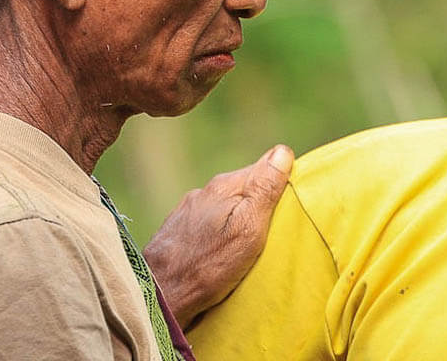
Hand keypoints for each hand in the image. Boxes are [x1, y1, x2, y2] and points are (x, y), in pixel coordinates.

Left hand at [143, 144, 294, 328]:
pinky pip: (208, 222)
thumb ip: (264, 189)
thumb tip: (282, 151)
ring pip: (224, 205)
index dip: (281, 185)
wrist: (159, 296)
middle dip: (259, 203)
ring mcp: (187, 210)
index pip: (265, 168)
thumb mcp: (247, 229)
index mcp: (224, 186)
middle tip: (270, 231)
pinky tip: (219, 250)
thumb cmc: (209, 266)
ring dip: (236, 218)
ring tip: (244, 244)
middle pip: (244, 188)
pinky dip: (218, 231)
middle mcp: (204, 191)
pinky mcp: (176, 229)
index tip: (287, 209)